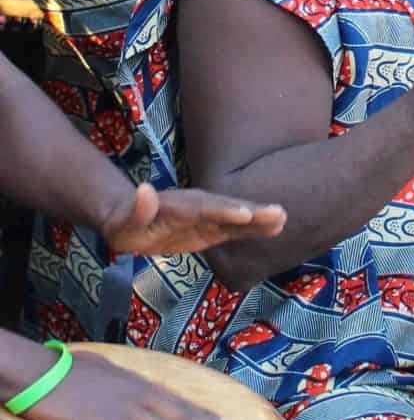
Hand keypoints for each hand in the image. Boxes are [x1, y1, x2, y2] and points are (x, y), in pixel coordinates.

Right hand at [15, 345, 241, 419]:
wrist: (46, 375)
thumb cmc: (73, 371)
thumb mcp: (111, 373)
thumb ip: (129, 385)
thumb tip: (139, 390)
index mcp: (144, 385)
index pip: (183, 403)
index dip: (206, 415)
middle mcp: (145, 397)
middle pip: (185, 416)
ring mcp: (131, 412)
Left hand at [100, 180, 285, 256]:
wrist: (131, 219)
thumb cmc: (125, 223)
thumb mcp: (123, 222)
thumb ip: (137, 209)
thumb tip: (144, 190)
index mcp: (180, 206)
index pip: (204, 208)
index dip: (224, 211)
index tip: (245, 214)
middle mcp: (200, 206)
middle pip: (229, 208)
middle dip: (253, 211)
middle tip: (279, 213)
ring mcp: (208, 217)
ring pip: (237, 216)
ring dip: (260, 217)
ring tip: (284, 218)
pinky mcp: (212, 229)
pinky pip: (236, 228)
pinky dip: (255, 228)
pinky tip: (276, 228)